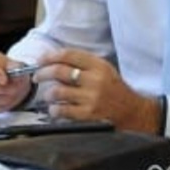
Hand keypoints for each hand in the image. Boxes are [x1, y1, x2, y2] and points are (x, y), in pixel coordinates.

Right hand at [0, 49, 33, 114]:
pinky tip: (3, 101)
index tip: (4, 80)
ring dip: (2, 99)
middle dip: (0, 88)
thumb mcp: (14, 65)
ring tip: (11, 95)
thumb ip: (16, 67)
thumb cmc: (8, 71)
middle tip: (14, 89)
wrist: (6, 81)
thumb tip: (15, 71)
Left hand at [33, 49, 159, 132]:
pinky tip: (55, 108)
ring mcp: (91, 98)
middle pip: (59, 71)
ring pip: (58, 91)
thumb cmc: (113, 89)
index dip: (50, 56)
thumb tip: (53, 61)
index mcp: (98, 65)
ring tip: (48, 95)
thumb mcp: (103, 69)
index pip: (68, 55)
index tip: (41, 60)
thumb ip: (82, 64)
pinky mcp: (88, 114)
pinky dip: (54, 109)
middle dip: (42, 73)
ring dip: (48, 94)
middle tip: (37, 76)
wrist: (132, 111)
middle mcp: (95, 80)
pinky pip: (63, 110)